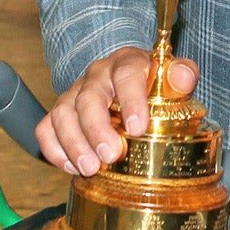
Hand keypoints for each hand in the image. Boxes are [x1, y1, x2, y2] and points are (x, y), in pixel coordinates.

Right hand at [35, 48, 198, 176]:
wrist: (132, 84)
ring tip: (90, 167)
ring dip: (73, 142)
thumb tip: (183, 78)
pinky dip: (55, 149)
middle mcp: (98, 74)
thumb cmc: (155, 85)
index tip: (137, 128)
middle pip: (90, 96)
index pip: (127, 73)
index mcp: (128, 62)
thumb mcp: (174, 77)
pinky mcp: (62, 112)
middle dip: (97, 128)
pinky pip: (46, 127)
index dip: (130, 99)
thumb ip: (182, 75)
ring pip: (63, 112)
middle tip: (111, 155)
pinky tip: (72, 167)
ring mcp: (76, 92)